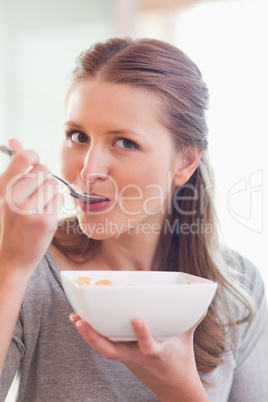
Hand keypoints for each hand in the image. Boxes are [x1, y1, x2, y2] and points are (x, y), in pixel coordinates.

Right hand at [0, 138, 63, 277]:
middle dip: (42, 179)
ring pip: (53, 185)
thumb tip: (15, 140)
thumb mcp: (2, 195)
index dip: (32, 158)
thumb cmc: (8, 224)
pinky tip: (43, 216)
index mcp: (1, 189)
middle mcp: (14, 198)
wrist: (9, 260)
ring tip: (37, 207)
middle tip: (34, 194)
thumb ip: (12, 169)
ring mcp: (30, 211)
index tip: (32, 165)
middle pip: (43, 170)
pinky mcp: (45, 222)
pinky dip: (54, 206)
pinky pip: (58, 200)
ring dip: (49, 193)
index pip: (24, 157)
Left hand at [69, 313, 208, 401]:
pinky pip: (105, 348)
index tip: (137, 320)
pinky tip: (83, 323)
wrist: (174, 390)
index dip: (142, 335)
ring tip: (75, 318)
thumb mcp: (187, 340)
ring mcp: (128, 360)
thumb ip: (191, 319)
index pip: (148, 347)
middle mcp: (139, 358)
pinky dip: (93, 337)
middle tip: (81, 320)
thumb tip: (202, 302)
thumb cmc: (180, 362)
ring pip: (104, 351)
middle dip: (95, 337)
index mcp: (156, 354)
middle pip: (112, 352)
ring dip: (88, 336)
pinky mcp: (124, 359)